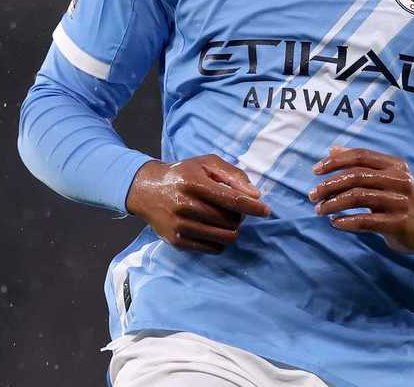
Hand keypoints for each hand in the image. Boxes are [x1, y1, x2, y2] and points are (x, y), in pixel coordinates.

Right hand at [126, 155, 270, 254]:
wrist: (147, 190)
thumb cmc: (184, 174)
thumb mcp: (207, 163)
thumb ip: (234, 175)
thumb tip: (255, 195)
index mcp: (193, 183)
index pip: (231, 199)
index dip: (252, 207)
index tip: (266, 210)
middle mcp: (184, 205)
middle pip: (229, 220)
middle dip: (239, 216)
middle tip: (234, 209)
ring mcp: (179, 226)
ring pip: (223, 237)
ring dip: (232, 229)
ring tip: (226, 219)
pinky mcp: (176, 242)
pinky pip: (212, 249)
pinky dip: (220, 241)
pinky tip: (215, 229)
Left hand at [309, 146, 413, 254]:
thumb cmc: (399, 200)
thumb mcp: (384, 178)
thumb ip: (360, 164)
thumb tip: (332, 149)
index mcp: (395, 165)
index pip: (360, 156)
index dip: (335, 161)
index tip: (315, 170)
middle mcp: (399, 180)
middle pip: (357, 176)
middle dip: (329, 185)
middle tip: (312, 195)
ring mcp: (400, 201)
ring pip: (358, 197)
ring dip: (333, 203)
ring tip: (319, 210)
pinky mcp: (399, 223)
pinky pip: (366, 220)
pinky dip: (346, 221)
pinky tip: (334, 222)